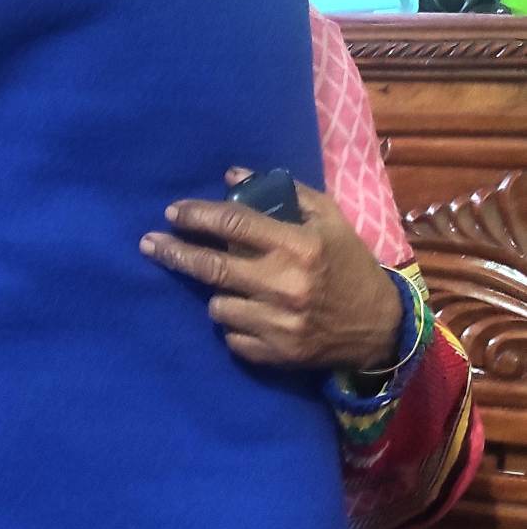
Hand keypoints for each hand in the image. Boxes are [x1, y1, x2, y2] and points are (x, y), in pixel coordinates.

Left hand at [139, 167, 403, 370]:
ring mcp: (278, 323)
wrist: (378, 327)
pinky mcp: (275, 353)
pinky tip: (252, 315)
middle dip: (175, 252)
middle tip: (149, 243)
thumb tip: (232, 175)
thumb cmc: (350, 265)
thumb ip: (286, 194)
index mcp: (300, 246)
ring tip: (236, 287)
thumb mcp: (330, 220)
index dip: (198, 216)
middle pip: (212, 267)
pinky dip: (235, 324)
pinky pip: (231, 336)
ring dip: (218, 293)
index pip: (234, 225)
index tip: (174, 212)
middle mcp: (285, 284)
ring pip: (217, 305)